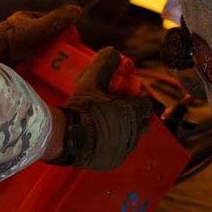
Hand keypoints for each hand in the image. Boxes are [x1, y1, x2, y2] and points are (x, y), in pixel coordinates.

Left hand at [0, 4, 81, 65]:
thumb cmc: (14, 40)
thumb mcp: (39, 28)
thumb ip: (57, 20)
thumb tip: (78, 10)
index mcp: (25, 17)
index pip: (49, 21)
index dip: (60, 30)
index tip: (68, 41)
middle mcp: (18, 27)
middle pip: (42, 36)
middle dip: (51, 44)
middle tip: (60, 55)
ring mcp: (13, 41)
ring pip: (34, 47)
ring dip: (42, 54)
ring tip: (51, 64)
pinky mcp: (9, 53)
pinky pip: (25, 57)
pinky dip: (32, 62)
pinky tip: (38, 69)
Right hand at [53, 47, 151, 170]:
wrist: (67, 137)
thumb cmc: (82, 109)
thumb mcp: (91, 82)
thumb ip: (104, 64)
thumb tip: (113, 51)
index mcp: (132, 111)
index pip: (144, 103)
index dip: (137, 97)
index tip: (127, 95)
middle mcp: (133, 131)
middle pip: (141, 121)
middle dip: (134, 115)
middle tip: (119, 109)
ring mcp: (125, 148)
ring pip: (132, 137)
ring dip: (125, 130)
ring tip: (109, 124)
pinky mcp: (115, 160)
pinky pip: (120, 151)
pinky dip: (116, 144)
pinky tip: (103, 138)